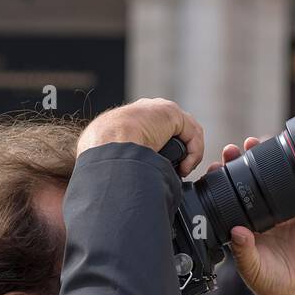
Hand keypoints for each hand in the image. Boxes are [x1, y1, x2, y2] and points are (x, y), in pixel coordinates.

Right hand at [76, 98, 204, 176]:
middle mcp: (143, 112)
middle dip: (179, 152)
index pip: (153, 132)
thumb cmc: (102, 159)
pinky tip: (184, 167)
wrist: (106, 147)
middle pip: (172, 130)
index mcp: (127, 121)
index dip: (161, 151)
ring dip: (188, 155)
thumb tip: (124, 184)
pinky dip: (193, 153)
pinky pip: (191, 133)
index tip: (161, 170)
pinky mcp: (170, 113)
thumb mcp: (109, 160)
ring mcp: (156, 110)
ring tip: (181, 172)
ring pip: (185, 132)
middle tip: (177, 171)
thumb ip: (122, 163)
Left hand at [211, 139, 294, 294]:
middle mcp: (257, 217)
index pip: (227, 199)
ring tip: (255, 142)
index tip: (213, 167)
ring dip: (262, 161)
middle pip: (245, 184)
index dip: (220, 182)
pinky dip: (291, 174)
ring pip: (269, 181)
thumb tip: (236, 230)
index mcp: (240, 227)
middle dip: (238, 164)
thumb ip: (244, 250)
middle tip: (232, 149)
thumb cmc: (270, 283)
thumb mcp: (252, 268)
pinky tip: (286, 158)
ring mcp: (278, 213)